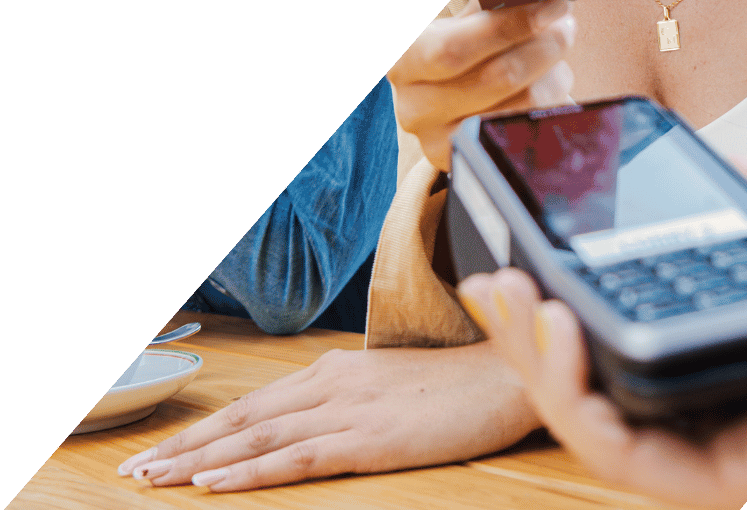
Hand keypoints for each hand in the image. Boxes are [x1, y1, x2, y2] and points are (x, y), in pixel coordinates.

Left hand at [116, 341, 539, 491]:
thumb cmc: (455, 384)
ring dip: (198, 462)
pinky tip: (213, 484)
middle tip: (132, 471)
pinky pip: (296, 459)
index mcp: (335, 369)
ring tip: (151, 481)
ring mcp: (347, 411)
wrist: (507, 373)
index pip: (253, 404)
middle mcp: (330, 384)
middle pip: (242, 420)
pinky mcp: (368, 440)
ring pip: (256, 439)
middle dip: (182, 447)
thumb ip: (348, 398)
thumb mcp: (391, 385)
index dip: (202, 429)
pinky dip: (249, 473)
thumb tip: (314, 420)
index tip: (160, 451)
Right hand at [388, 0, 575, 171]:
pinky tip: (551, 82)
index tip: (555, 6)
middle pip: (496, 79)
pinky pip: (525, 130)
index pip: (455, 47)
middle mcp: (413, 105)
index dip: (511, 26)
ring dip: (553, 75)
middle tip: (565, 28)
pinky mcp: (467, 162)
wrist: (437, 94)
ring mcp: (438, 141)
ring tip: (558, 53)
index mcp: (403, 57)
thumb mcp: (458, 19)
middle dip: (543, 48)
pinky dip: (550, 103)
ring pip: (519, 107)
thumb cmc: (457, 43)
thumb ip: (487, 2)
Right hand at [459, 163, 746, 509]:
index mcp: (744, 348)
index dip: (567, 308)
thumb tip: (706, 153)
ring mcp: (733, 445)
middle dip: (529, 340)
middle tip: (487, 283)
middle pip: (601, 388)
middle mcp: (731, 405)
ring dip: (536, 367)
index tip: (521, 259)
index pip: (634, 341)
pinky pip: (634, 457)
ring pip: (601, 428)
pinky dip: (579, 401)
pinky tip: (561, 328)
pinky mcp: (743, 476)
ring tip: (509, 297)